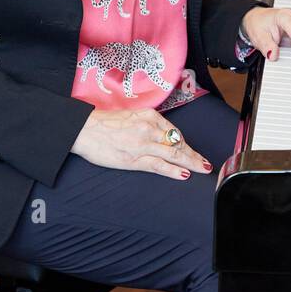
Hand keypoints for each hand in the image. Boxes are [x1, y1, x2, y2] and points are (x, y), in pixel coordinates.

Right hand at [70, 107, 210, 179]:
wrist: (84, 129)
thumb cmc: (105, 124)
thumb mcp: (132, 117)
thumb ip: (148, 126)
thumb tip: (163, 137)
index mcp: (150, 116)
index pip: (175, 132)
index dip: (186, 145)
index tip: (194, 152)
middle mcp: (149, 128)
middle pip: (178, 144)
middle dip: (194, 155)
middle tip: (207, 164)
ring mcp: (143, 144)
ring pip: (173, 154)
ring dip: (190, 163)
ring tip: (202, 169)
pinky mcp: (134, 158)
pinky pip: (159, 165)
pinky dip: (173, 170)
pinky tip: (184, 174)